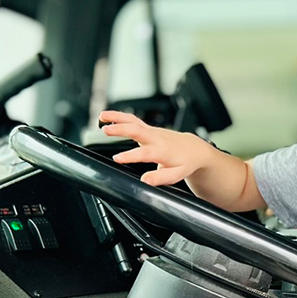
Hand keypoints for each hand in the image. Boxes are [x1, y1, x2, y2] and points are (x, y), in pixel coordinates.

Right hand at [99, 110, 218, 186]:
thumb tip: (145, 181)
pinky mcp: (148, 129)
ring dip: (117, 117)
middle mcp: (156, 138)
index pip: (144, 153)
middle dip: (121, 129)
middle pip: (138, 131)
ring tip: (101, 116)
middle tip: (105, 131)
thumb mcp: (177, 174)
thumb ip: (161, 178)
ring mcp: (152, 131)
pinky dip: (120, 117)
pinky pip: (133, 120)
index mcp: (162, 151)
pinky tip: (107, 116)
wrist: (194, 149)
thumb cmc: (185, 162)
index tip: (117, 158)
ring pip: (134, 121)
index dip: (130, 156)